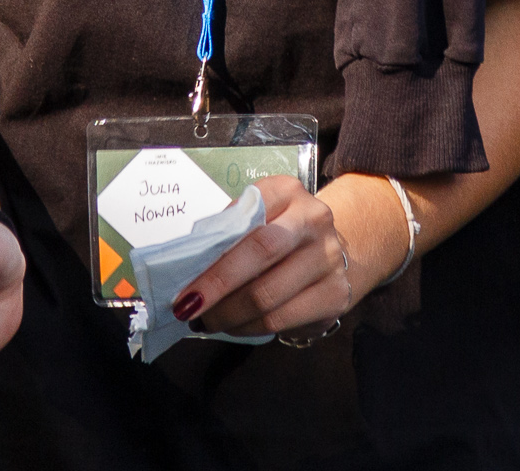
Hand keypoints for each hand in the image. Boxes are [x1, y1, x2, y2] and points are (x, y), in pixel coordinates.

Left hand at [172, 175, 355, 340]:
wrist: (334, 247)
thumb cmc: (280, 232)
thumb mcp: (259, 216)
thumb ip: (231, 231)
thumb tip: (190, 266)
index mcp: (287, 191)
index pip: (247, 220)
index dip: (214, 258)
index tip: (185, 284)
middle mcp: (313, 220)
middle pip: (261, 255)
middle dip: (218, 287)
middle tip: (188, 308)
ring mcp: (329, 258)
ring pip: (269, 296)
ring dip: (229, 315)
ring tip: (207, 321)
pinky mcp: (335, 295)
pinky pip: (282, 319)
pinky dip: (250, 328)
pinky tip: (234, 326)